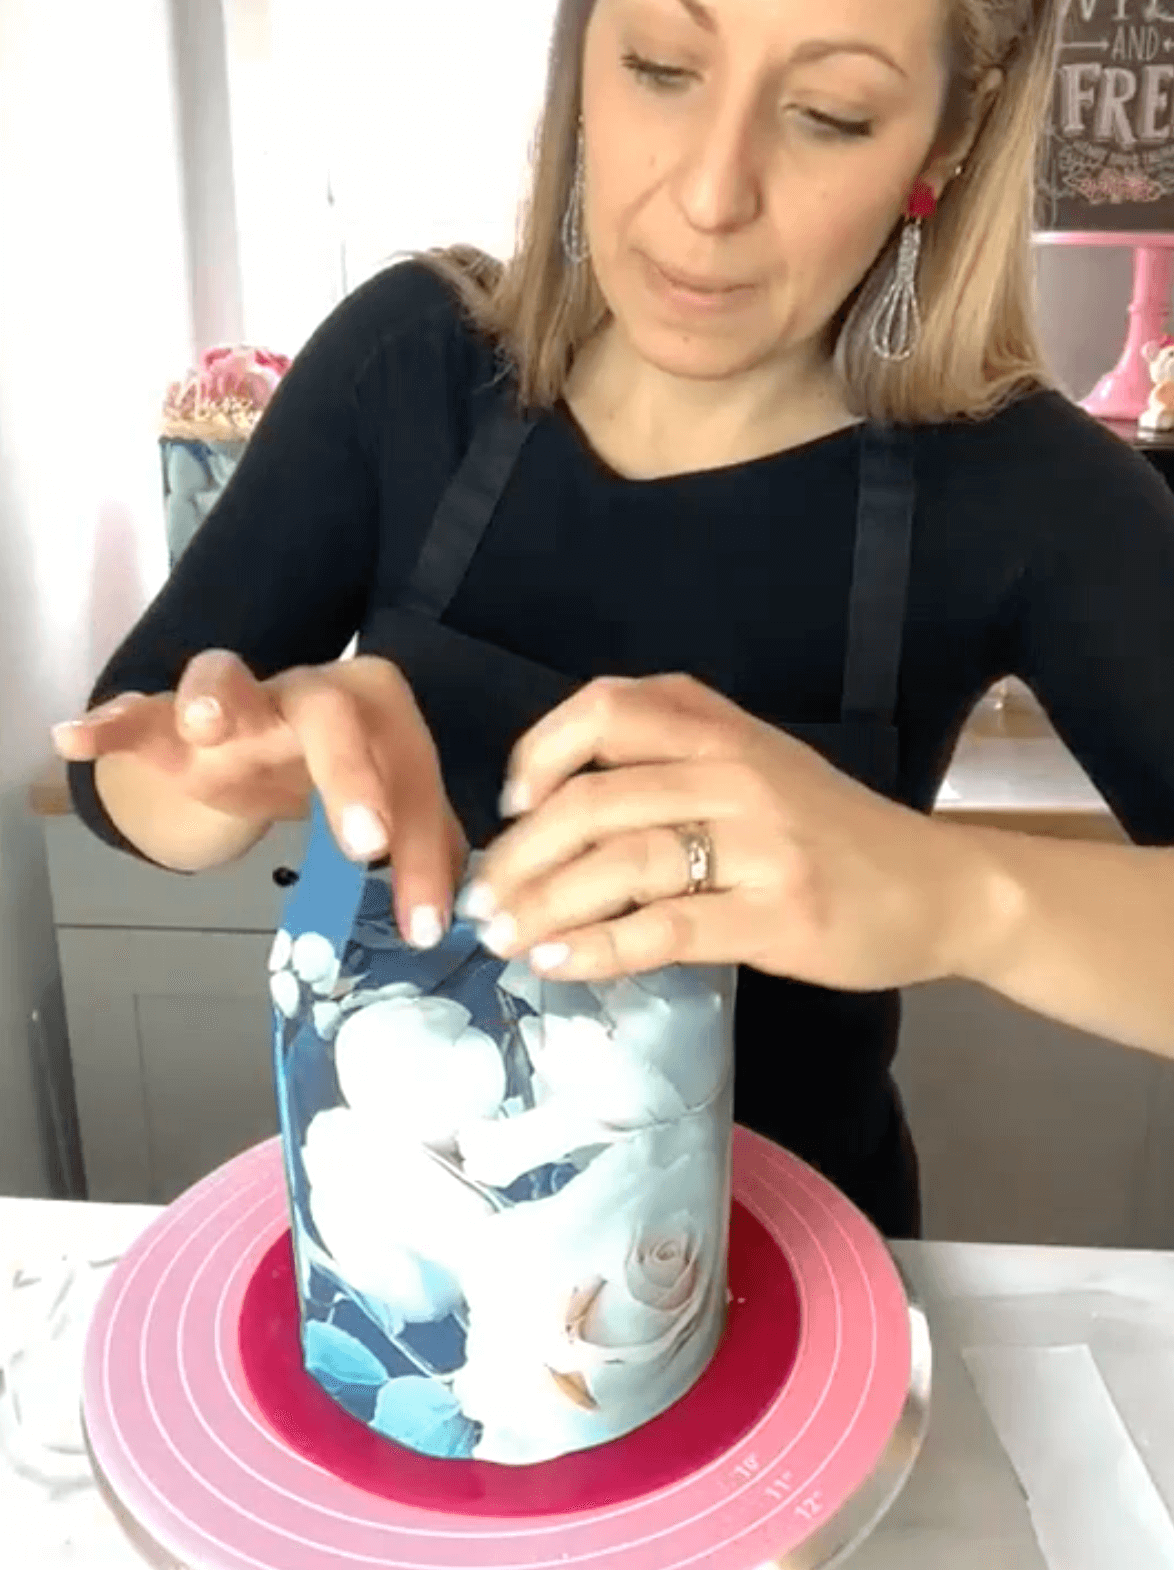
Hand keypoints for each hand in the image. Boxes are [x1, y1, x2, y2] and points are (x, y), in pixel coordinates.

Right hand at [52, 649, 467, 944]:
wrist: (267, 744)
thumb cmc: (344, 775)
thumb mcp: (393, 808)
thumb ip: (428, 852)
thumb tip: (454, 920)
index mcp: (380, 708)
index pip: (412, 776)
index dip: (424, 854)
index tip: (425, 926)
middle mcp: (313, 690)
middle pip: (334, 717)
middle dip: (352, 776)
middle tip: (368, 844)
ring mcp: (242, 700)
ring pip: (226, 678)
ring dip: (216, 698)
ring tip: (206, 728)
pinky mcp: (175, 720)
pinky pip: (141, 712)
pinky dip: (111, 721)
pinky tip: (77, 736)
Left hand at [462, 674, 1005, 988]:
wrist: (938, 888)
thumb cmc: (828, 831)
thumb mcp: (754, 766)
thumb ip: (669, 765)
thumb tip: (550, 815)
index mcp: (721, 727)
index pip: (605, 710)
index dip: (539, 753)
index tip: (511, 806)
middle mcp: (735, 772)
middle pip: (594, 800)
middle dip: (519, 857)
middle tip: (480, 901)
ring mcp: (760, 843)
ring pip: (621, 864)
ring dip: (543, 906)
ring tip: (501, 938)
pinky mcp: (777, 914)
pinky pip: (665, 928)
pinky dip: (598, 947)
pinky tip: (559, 963)